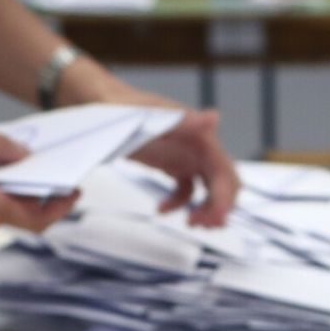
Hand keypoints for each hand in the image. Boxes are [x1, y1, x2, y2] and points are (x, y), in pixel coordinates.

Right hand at [0, 124, 77, 237]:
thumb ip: (2, 147)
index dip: (60, 208)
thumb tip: (26, 156)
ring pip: (0, 215)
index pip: (36, 219)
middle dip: (38, 196)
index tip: (74, 193)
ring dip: (12, 195)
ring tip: (18, 167)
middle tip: (52, 173)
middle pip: (20, 216)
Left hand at [100, 88, 239, 226]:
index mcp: (200, 137)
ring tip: (190, 223)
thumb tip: (214, 117)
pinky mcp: (174, 166)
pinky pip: (186, 191)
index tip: (215, 219)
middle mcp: (199, 148)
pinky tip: (160, 209)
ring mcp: (188, 158)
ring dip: (206, 210)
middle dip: (219, 207)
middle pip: (224, 184)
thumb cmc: (127, 109)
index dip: (225, 197)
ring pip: (210, 190)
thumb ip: (186, 120)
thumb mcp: (153, 117)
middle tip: (201, 224)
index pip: (225, 172)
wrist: (105, 106)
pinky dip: (179, 204)